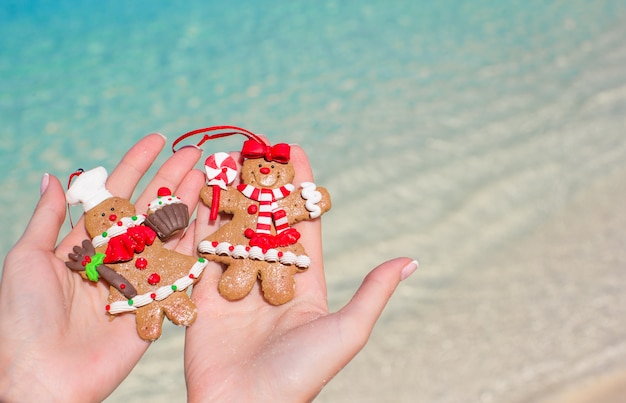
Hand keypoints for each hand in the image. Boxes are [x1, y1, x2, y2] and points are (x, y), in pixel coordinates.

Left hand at [0, 134, 204, 401]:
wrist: (42, 375)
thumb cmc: (23, 317)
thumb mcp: (27, 258)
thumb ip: (48, 218)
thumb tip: (55, 176)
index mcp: (86, 241)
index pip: (116, 193)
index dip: (136, 164)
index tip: (157, 139)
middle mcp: (116, 255)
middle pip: (149, 207)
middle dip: (170, 178)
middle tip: (193, 152)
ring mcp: (139, 276)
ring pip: (168, 231)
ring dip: (186, 202)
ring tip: (204, 175)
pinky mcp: (157, 300)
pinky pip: (179, 267)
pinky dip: (193, 241)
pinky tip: (203, 217)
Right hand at [185, 144, 416, 401]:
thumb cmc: (301, 376)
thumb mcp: (347, 331)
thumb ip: (374, 292)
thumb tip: (412, 260)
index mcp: (304, 281)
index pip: (301, 221)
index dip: (298, 186)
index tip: (293, 149)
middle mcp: (269, 277)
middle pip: (264, 218)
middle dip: (260, 181)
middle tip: (256, 144)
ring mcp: (235, 284)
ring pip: (232, 228)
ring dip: (229, 193)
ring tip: (224, 158)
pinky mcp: (203, 295)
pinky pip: (200, 250)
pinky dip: (198, 220)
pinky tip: (197, 190)